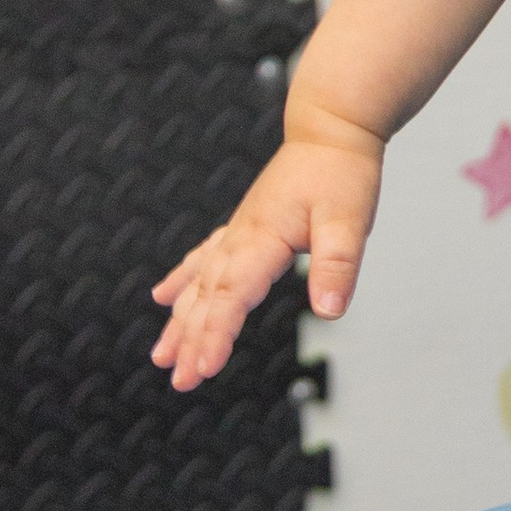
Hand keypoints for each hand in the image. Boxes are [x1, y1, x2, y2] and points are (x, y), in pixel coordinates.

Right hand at [151, 127, 383, 390]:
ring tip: (161, 356)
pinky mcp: (244, 226)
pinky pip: (204, 258)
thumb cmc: (341, 170)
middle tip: (180, 381)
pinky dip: (183, 280)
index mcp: (263, 238)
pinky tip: (164, 297)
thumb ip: (338, 266)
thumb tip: (329, 312)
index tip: (204, 368)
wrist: (330, 129)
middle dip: (191, 341)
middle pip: (208, 297)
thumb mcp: (350, 220)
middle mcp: (241, 237)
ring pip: (199, 284)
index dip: (216, 334)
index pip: (233, 296)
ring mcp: (238, 231)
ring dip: (180, 321)